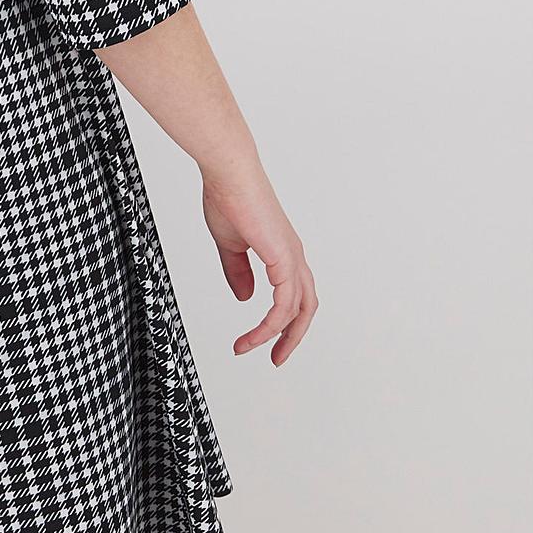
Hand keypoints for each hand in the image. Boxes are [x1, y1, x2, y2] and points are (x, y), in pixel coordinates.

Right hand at [201, 161, 317, 365]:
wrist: (228, 174)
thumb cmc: (227, 199)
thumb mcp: (229, 244)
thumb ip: (237, 271)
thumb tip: (245, 298)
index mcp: (282, 252)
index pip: (293, 294)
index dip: (282, 320)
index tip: (262, 340)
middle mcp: (293, 256)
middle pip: (306, 308)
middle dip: (291, 337)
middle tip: (274, 358)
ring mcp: (291, 257)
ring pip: (298, 309)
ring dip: (276, 335)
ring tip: (251, 350)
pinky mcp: (283, 259)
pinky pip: (284, 303)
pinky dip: (271, 323)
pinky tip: (254, 333)